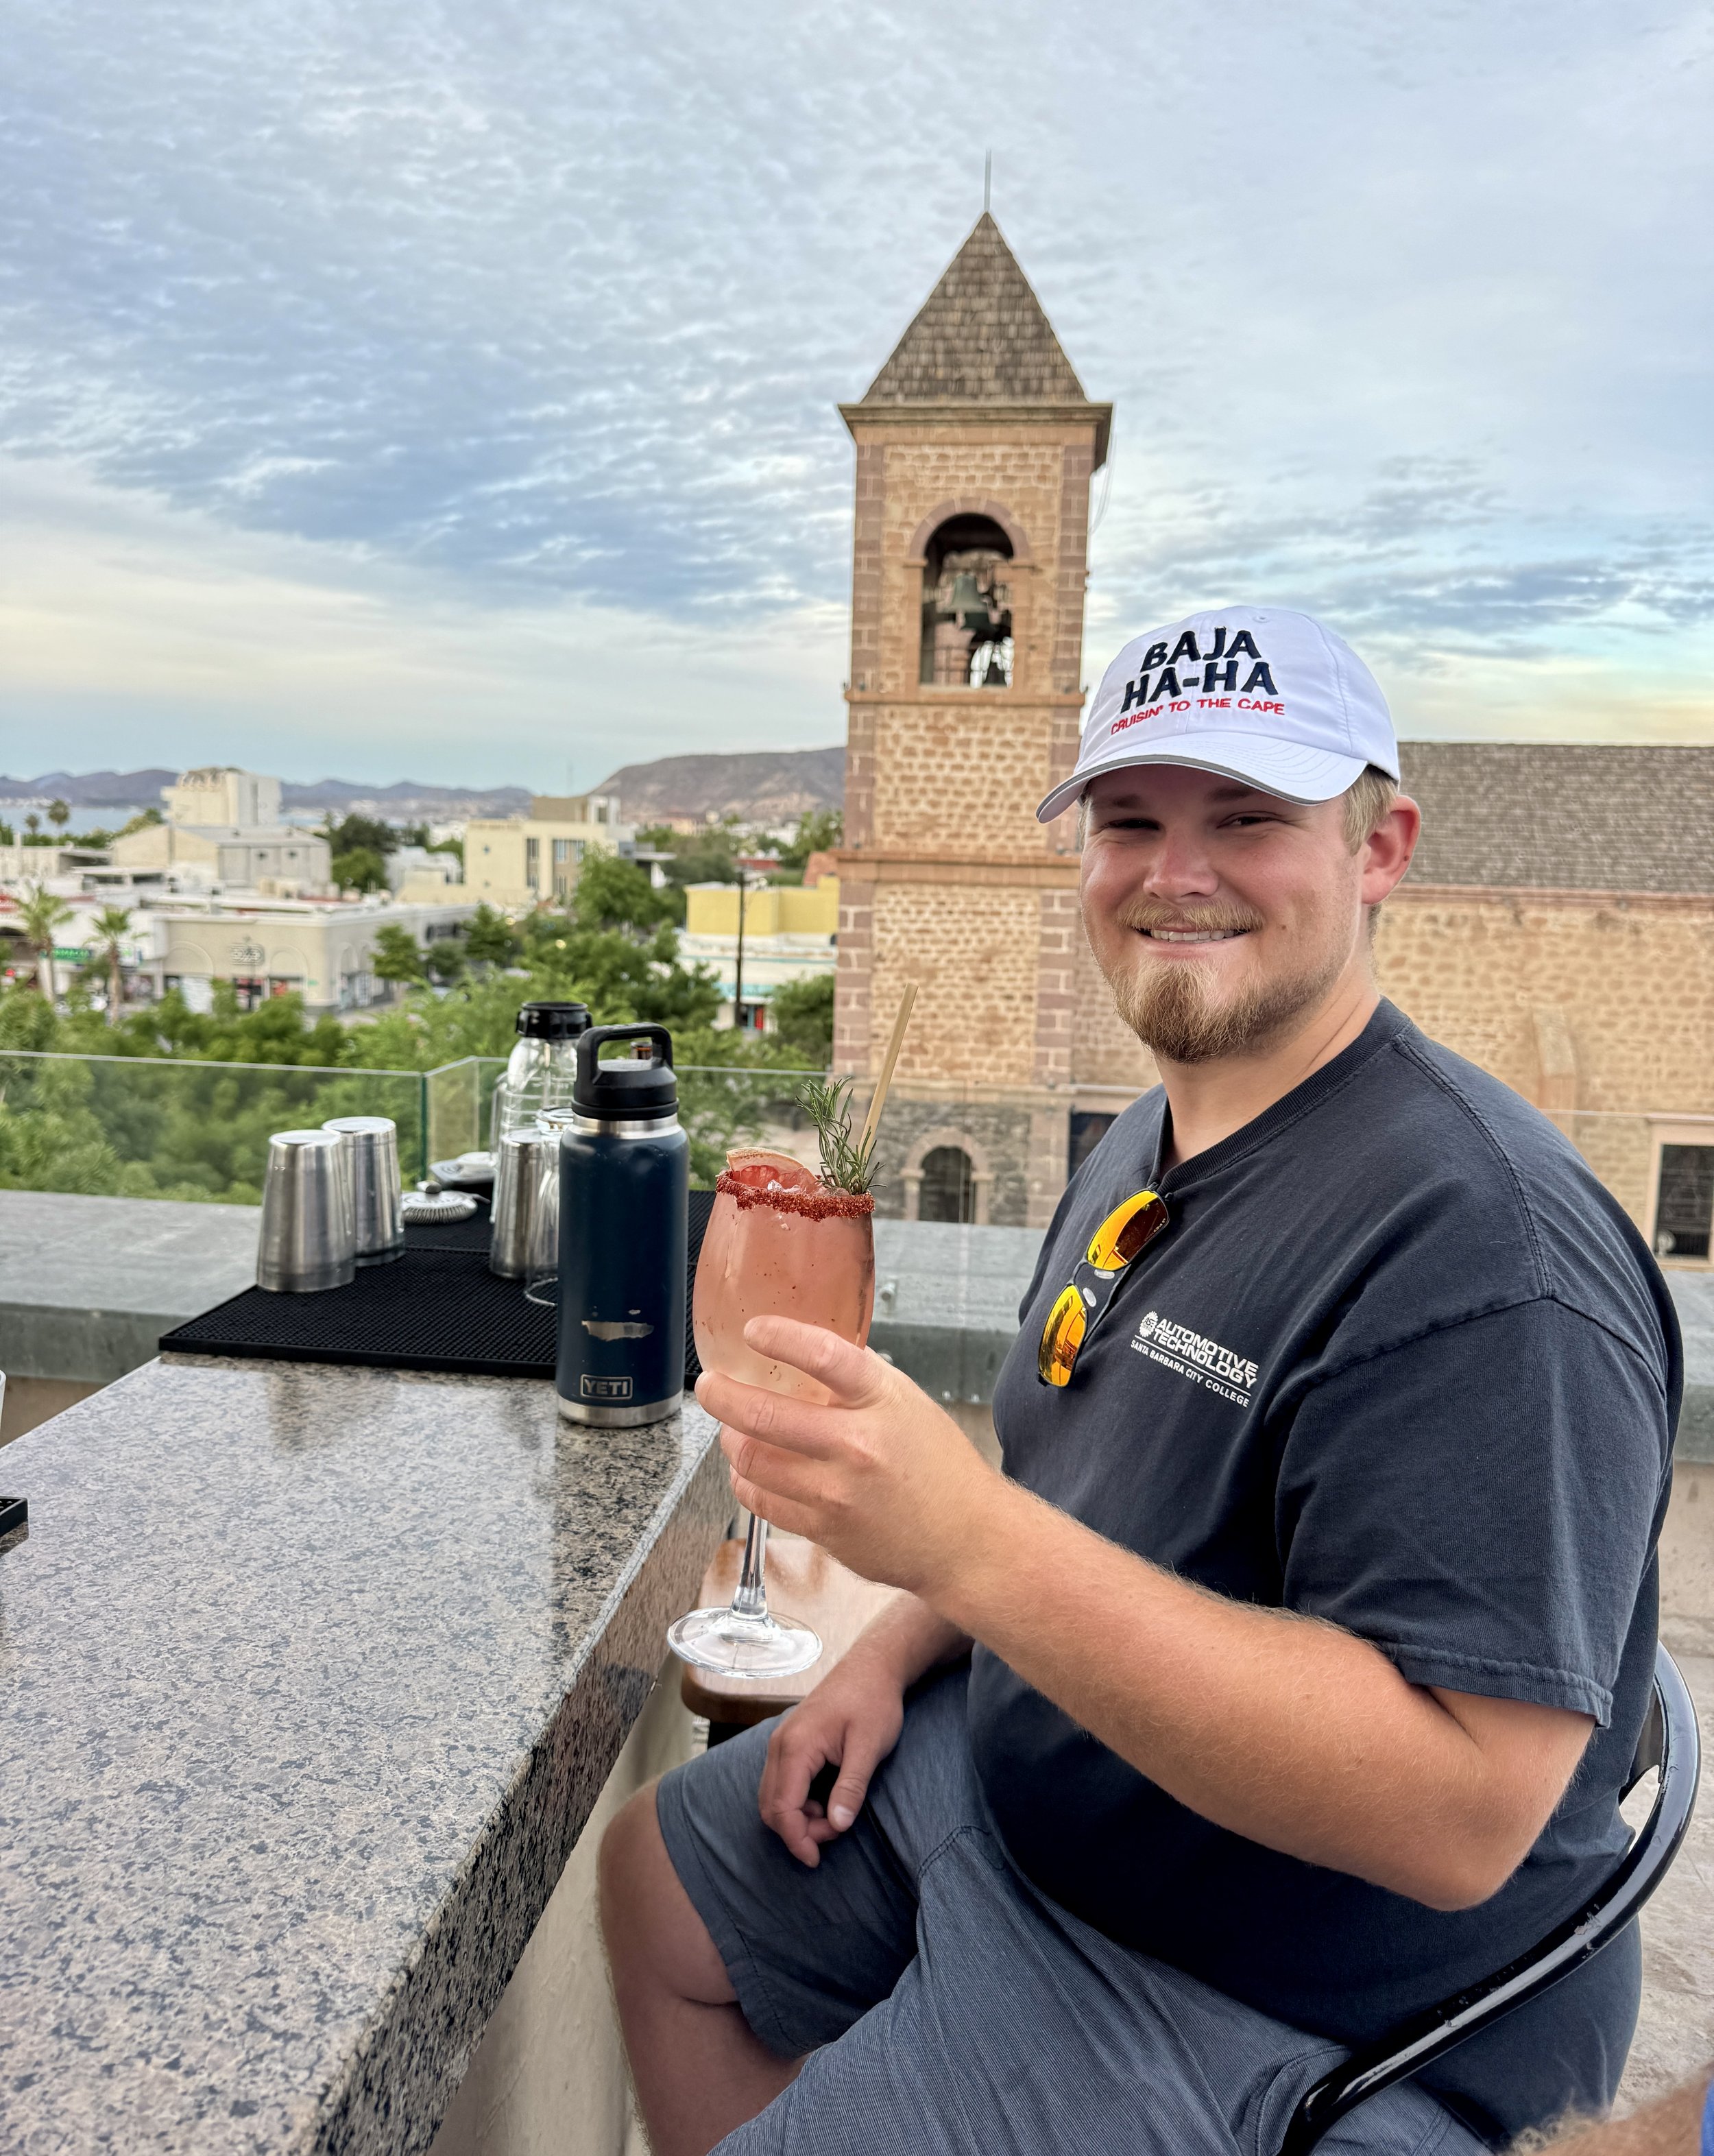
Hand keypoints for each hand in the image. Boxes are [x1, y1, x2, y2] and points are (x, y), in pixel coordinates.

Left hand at [694, 1316, 1015, 1600]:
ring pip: (751, 1460)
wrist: (965, 1539)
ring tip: (731, 1428)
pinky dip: (746, 1480)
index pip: (822, 1355)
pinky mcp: (822, 1530)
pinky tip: (750, 1469)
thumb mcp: (907, 1401)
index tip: (754, 1330)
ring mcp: (835, 1493)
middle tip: (709, 1385)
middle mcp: (856, 1446)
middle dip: (721, 1395)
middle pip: (764, 1415)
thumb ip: (857, 1377)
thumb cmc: (939, 1466)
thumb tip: (804, 1350)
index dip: (780, 1337)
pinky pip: (761, 1500)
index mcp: (882, 1402)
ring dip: (730, 1439)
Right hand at [757, 1644, 906, 1865]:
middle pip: (770, 1806)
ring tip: (833, 1817)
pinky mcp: (790, 1741)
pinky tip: (826, 1800)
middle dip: (797, 1830)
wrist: (871, 1666)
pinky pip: (781, 1781)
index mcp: (796, 1746)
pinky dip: (797, 1801)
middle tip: (834, 1832)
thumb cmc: (873, 1702)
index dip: (797, 1839)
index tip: (817, 1859)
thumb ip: (851, 1787)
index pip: (781, 1808)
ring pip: (772, 1795)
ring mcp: (782, 1741)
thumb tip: (838, 1824)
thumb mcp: (869, 1747)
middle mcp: (780, 1744)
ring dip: (797, 1816)